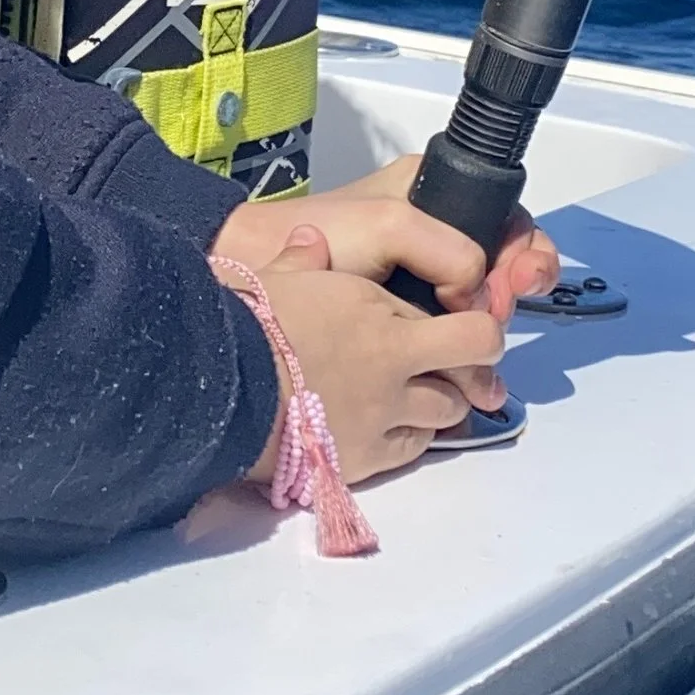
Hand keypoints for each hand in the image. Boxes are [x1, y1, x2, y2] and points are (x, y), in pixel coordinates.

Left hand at [214, 155, 558, 321]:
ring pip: (486, 302)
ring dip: (495, 326)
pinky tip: (470, 364)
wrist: (262, 272)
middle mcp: (440, 231)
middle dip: (517, 288)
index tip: (516, 282)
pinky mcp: (412, 312)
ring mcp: (428, 275)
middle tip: (500, 315)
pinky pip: (457, 330)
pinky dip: (470, 347)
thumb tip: (476, 297)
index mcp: (438, 194)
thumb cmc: (320, 237)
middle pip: (508, 261)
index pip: (508, 218)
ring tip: (486, 344)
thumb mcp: (391, 225)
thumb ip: (448, 250)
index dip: (523, 252)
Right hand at [250, 260, 509, 481]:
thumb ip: (304, 259)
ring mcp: (386, 413)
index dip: (458, 322)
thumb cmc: (246, 326)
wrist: (222, 390)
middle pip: (471, 363)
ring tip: (422, 398)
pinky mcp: (368, 456)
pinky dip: (412, 438)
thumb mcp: (275, 279)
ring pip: (449, 410)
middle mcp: (396, 362)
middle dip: (472, 363)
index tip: (455, 327)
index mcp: (378, 311)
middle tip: (463, 365)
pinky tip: (394, 430)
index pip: (451, 317)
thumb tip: (310, 238)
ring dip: (443, 402)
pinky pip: (414, 448)